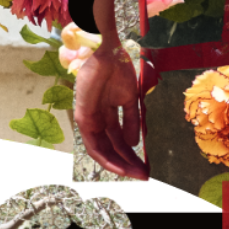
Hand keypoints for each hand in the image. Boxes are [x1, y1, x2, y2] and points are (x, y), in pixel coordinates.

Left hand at [75, 45, 148, 179]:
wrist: (110, 53)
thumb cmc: (118, 70)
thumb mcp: (130, 99)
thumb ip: (131, 121)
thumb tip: (135, 143)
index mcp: (107, 115)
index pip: (118, 141)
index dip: (131, 155)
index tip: (145, 166)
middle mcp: (97, 120)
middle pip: (111, 148)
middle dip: (127, 163)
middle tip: (143, 176)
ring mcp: (89, 119)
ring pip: (102, 151)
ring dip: (118, 165)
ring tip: (134, 175)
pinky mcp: (83, 118)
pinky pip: (93, 144)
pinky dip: (106, 158)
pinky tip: (120, 167)